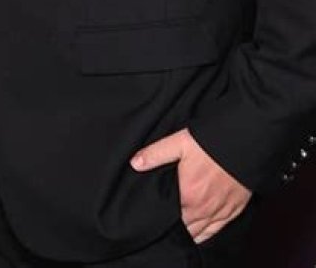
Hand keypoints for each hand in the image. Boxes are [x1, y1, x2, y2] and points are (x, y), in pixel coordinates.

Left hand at [130, 128, 251, 243]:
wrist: (243, 143)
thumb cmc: (211, 143)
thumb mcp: (179, 143)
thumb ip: (155, 154)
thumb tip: (135, 163)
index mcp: (188, 195)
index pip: (169, 218)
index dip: (160, 217)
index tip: (154, 214)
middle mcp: (203, 209)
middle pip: (184, 228)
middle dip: (173, 226)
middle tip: (164, 220)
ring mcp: (219, 212)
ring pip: (199, 233)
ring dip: (188, 232)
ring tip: (177, 229)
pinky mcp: (233, 211)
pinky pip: (216, 231)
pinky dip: (205, 235)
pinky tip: (198, 234)